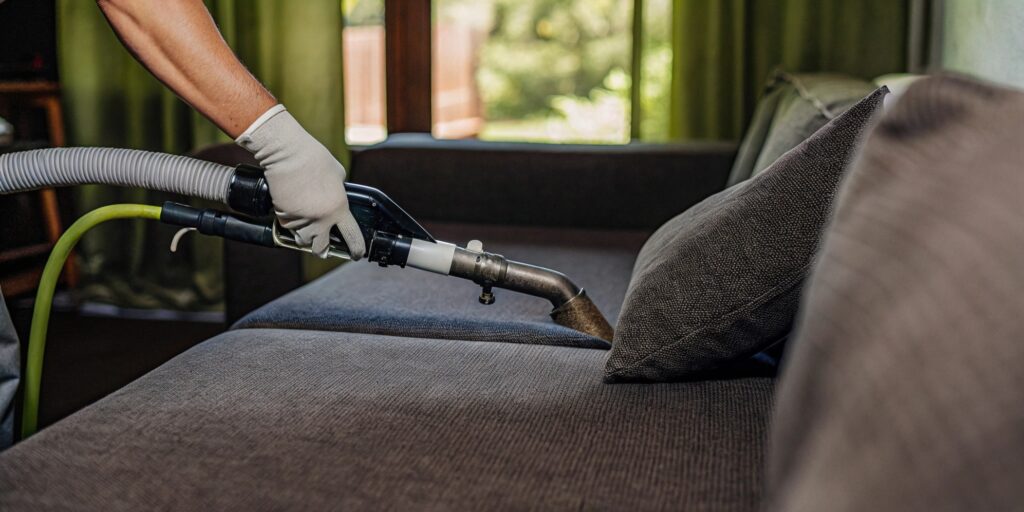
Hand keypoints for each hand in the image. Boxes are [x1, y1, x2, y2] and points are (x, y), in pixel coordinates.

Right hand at [236, 106, 365, 258]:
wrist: (287, 154)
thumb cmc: (314, 159)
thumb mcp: (338, 175)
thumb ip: (339, 193)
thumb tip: (335, 200)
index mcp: (339, 209)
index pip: (352, 237)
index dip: (356, 249)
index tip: (357, 254)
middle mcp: (321, 219)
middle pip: (320, 247)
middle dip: (322, 248)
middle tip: (323, 245)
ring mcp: (301, 220)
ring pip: (302, 239)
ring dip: (304, 236)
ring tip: (305, 225)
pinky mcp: (283, 216)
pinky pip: (287, 228)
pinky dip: (290, 223)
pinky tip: (292, 211)